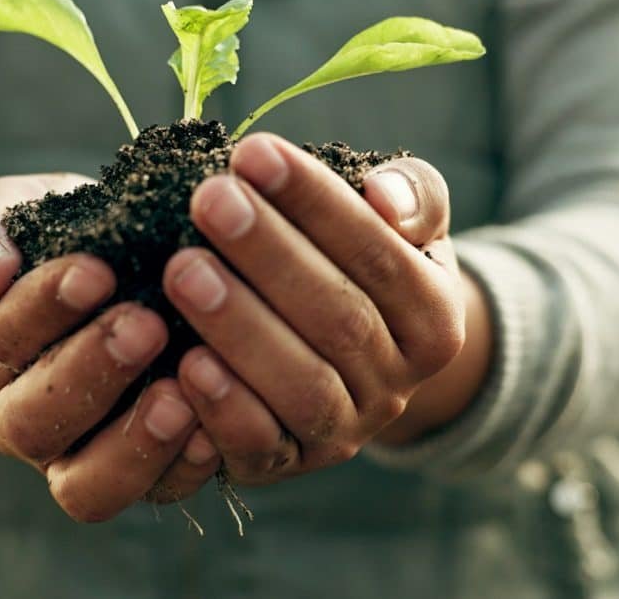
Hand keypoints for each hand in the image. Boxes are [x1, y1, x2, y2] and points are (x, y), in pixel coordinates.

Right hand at [0, 174, 221, 520]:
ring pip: (83, 484)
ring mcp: (70, 457)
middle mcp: (11, 418)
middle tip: (147, 324)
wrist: (76, 278)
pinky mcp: (132, 474)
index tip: (94, 271)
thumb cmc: (40, 240)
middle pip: (32, 422)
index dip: (41, 312)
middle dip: (90, 373)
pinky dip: (182, 468)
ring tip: (179, 393)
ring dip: (132, 441)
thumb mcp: (4, 216)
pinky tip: (214, 430)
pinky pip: (152, 492)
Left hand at [162, 134, 491, 485]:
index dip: (316, 203)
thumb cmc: (364, 268)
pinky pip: (260, 447)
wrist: (359, 360)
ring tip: (183, 270)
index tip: (253, 154)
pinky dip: (225, 410)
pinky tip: (184, 363)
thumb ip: (412, 196)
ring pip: (301, 386)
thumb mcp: (404, 227)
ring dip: (240, 326)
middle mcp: (398, 384)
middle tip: (209, 199)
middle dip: (268, 254)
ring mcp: (344, 432)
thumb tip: (384, 196)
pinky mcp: (287, 464)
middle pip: (337, 318)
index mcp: (434, 318)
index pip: (378, 253)